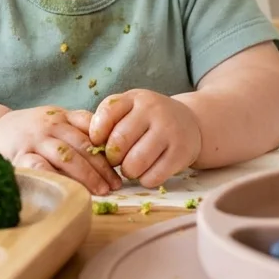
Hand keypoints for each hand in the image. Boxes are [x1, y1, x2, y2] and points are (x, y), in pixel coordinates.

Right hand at [0, 106, 122, 195]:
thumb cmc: (32, 129)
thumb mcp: (55, 119)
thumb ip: (78, 127)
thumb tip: (111, 146)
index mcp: (61, 116)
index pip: (90, 130)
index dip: (107, 150)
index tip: (119, 167)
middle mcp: (48, 126)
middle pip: (81, 146)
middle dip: (101, 167)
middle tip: (115, 185)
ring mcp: (33, 141)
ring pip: (65, 156)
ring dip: (86, 175)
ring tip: (101, 190)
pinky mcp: (19, 157)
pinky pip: (40, 168)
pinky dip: (56, 178)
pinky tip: (70, 189)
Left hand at [87, 90, 201, 188]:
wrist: (190, 123)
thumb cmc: (149, 120)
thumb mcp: (130, 109)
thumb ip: (108, 121)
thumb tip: (88, 147)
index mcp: (135, 98)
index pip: (106, 115)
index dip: (96, 134)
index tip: (98, 143)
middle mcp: (153, 111)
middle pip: (118, 143)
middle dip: (112, 158)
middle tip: (116, 159)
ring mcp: (169, 131)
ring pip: (135, 163)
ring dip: (128, 171)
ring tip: (131, 167)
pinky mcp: (181, 153)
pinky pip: (152, 177)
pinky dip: (145, 180)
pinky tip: (147, 172)